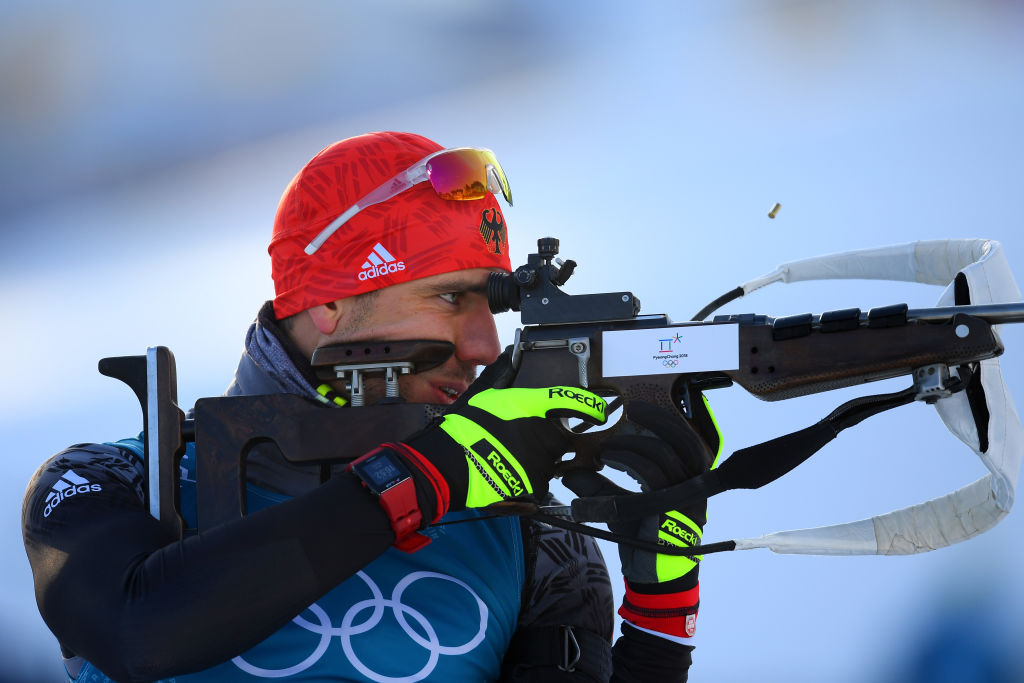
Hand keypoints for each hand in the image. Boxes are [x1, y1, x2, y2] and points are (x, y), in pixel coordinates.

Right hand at [403, 350, 608, 511]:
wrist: (448, 465)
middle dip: (546, 438)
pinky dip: (528, 478)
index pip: (572, 403)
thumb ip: (503, 374)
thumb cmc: (464, 427)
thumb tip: (512, 354)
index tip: (600, 411)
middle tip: (519, 438)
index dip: (591, 406)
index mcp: (532, 408)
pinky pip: (540, 481)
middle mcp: (543, 435)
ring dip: (537, 459)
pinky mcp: (535, 486)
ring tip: (507, 456)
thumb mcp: (482, 393)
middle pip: (560, 436)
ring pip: (550, 461)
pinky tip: (508, 471)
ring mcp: (541, 463)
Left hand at [563, 400, 714, 638]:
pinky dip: (626, 463)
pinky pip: (649, 478)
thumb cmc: (643, 539)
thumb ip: (602, 486)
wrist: (655, 578)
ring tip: (605, 448)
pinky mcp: (670, 511)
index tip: (637, 407)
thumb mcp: (622, 506)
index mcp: (688, 482)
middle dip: (656, 421)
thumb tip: (570, 471)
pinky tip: (607, 461)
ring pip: (661, 457)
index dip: (664, 420)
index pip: (685, 441)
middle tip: (631, 410)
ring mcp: (684, 500)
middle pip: (682, 441)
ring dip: (630, 446)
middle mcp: (692, 488)